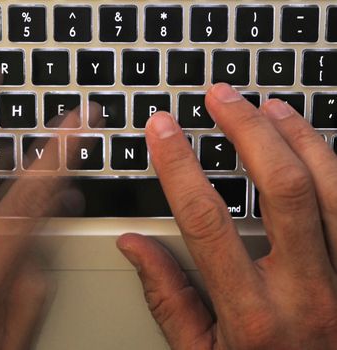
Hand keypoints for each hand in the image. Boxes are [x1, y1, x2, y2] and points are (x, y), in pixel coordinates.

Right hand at [118, 83, 336, 348]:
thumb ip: (168, 299)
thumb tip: (135, 246)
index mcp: (253, 315)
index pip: (206, 220)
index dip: (179, 165)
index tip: (163, 130)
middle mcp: (306, 293)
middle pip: (282, 188)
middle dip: (247, 129)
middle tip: (221, 98)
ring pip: (333, 187)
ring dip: (298, 136)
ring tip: (268, 106)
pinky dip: (335, 164)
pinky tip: (313, 144)